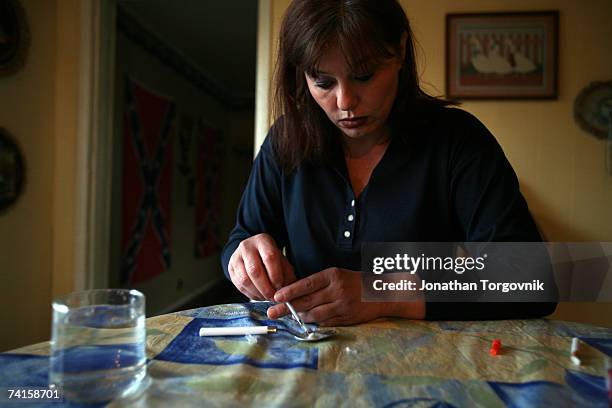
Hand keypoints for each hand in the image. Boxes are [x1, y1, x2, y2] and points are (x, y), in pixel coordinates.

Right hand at [228, 233, 295, 299]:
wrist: (251, 251)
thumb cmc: (269, 257)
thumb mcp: (281, 259)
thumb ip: (286, 272)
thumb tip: (288, 290)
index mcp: (262, 241)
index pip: (269, 257)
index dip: (276, 275)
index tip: (281, 287)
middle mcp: (247, 247)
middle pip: (255, 270)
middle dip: (266, 288)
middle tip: (273, 297)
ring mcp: (236, 258)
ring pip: (245, 280)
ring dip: (257, 293)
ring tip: (267, 297)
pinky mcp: (230, 268)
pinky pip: (239, 285)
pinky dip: (251, 294)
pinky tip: (259, 295)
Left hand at [268, 267, 423, 325]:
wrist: (381, 292)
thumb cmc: (354, 282)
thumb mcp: (337, 275)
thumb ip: (318, 283)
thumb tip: (294, 293)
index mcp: (333, 275)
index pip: (307, 284)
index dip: (290, 291)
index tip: (276, 296)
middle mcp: (337, 290)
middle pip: (307, 301)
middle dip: (287, 308)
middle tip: (272, 312)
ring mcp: (343, 305)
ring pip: (315, 314)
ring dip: (300, 316)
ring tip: (288, 316)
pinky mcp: (347, 318)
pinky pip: (326, 322)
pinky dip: (315, 322)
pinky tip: (307, 321)